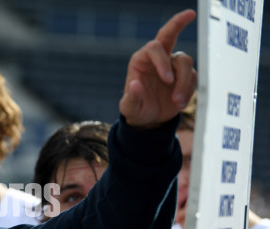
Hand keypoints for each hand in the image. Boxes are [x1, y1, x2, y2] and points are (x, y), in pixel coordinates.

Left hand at [120, 9, 196, 128]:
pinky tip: (179, 104)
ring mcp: (173, 66)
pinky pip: (193, 78)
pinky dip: (188, 92)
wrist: (149, 121)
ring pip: (186, 62)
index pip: (154, 48)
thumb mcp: (129, 108)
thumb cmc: (136, 111)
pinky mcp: (184, 76)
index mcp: (141, 60)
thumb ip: (131, 98)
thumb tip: (135, 84)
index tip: (168, 79)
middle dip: (178, 22)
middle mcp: (157, 59)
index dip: (162, 61)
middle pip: (169, 34)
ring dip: (183, 83)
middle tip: (190, 14)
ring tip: (176, 102)